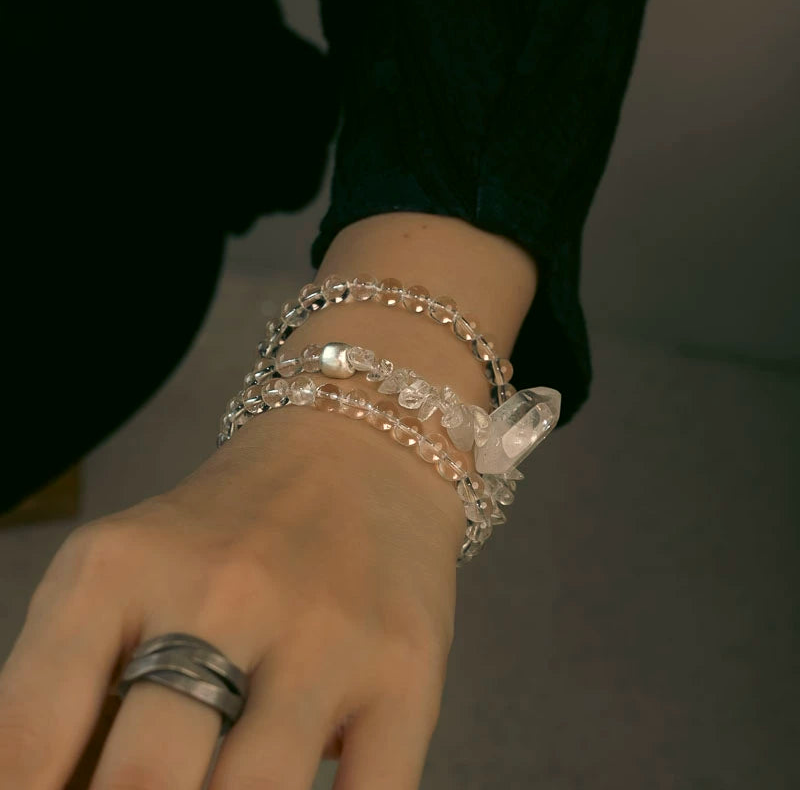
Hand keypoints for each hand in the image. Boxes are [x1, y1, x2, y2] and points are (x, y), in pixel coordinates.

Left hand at [0, 409, 460, 788]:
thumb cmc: (227, 530)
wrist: (356, 455)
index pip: (26, 736)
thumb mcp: (123, 569)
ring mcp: (325, 632)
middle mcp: (225, 591)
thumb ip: (71, 685)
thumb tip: (54, 785)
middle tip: (153, 788)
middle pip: (145, 782)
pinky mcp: (405, 667)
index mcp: (121, 568)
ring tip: (217, 782)